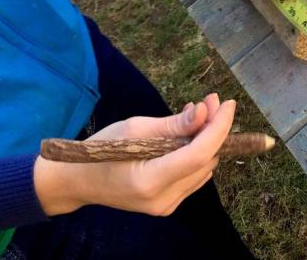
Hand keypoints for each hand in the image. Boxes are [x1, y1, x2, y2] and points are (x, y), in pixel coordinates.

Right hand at [34, 94, 234, 216]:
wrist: (79, 182)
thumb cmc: (100, 150)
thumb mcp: (135, 129)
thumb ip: (173, 124)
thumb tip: (205, 112)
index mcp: (150, 181)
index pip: (199, 154)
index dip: (218, 127)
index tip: (228, 103)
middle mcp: (162, 199)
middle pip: (205, 161)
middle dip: (213, 129)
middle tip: (210, 101)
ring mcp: (166, 206)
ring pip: (204, 168)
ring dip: (207, 139)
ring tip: (198, 113)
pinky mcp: (167, 205)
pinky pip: (194, 176)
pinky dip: (196, 153)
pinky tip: (188, 134)